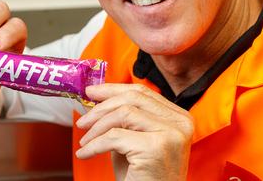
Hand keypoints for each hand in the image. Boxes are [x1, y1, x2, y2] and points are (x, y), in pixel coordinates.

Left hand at [75, 83, 193, 180]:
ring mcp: (170, 134)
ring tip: (85, 141)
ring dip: (97, 127)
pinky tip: (86, 154)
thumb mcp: (134, 142)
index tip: (91, 92)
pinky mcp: (155, 147)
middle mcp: (179, 123)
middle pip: (133, 98)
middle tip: (83, 120)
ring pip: (123, 114)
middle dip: (101, 106)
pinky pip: (114, 137)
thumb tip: (96, 99)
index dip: (113, 89)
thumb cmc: (144, 178)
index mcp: (178, 118)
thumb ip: (123, 120)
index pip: (143, 92)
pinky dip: (94, 145)